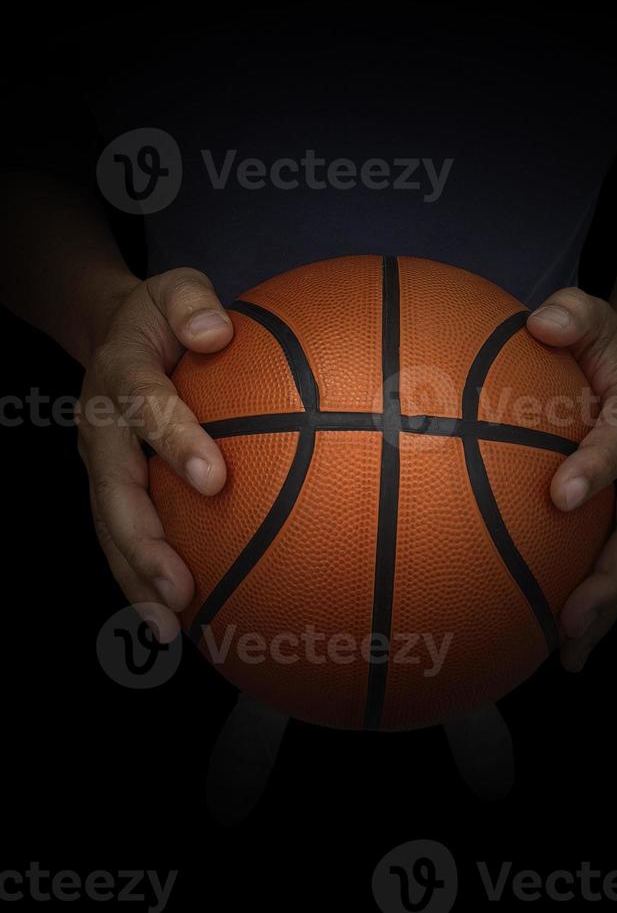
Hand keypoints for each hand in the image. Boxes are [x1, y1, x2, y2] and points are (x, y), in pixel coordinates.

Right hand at [76, 269, 232, 640]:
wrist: (113, 332)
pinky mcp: (110, 485)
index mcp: (122, 373)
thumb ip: (194, 303)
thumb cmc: (161, 316)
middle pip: (114, 490)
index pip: (146, 407)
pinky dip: (140, 576)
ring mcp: (101, 461)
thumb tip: (217, 332)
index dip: (174, 440)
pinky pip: (120, 533)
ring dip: (136, 577)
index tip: (214, 479)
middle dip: (142, 543)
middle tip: (178, 589)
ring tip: (170, 626)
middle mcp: (102, 426)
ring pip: (110, 526)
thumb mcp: (176, 289)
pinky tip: (174, 617)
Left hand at [526, 288, 616, 671]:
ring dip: (604, 608)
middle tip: (572, 619)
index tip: (560, 494)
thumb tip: (540, 323)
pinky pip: (612, 562)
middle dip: (611, 577)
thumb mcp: (588, 315)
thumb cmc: (597, 346)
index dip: (597, 466)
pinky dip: (593, 603)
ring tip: (567, 654)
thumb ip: (570, 313)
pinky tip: (558, 641)